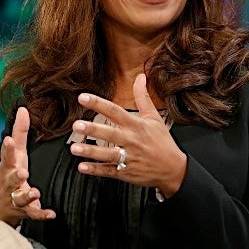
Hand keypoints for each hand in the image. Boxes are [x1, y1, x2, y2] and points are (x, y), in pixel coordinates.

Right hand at [0, 106, 55, 225]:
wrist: (0, 207)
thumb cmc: (10, 173)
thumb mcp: (15, 153)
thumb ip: (20, 132)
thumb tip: (23, 108)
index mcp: (8, 166)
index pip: (7, 156)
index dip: (8, 148)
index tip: (9, 140)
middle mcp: (10, 182)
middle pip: (11, 179)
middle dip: (16, 176)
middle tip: (22, 172)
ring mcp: (16, 198)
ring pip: (21, 198)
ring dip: (28, 195)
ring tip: (35, 192)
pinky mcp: (25, 211)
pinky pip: (34, 213)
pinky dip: (42, 214)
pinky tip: (51, 214)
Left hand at [70, 73, 186, 197]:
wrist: (173, 169)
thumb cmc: (162, 142)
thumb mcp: (154, 117)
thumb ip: (143, 97)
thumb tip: (140, 77)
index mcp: (135, 125)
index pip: (115, 111)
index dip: (98, 104)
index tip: (83, 98)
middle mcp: (130, 140)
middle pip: (109, 134)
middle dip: (92, 129)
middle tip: (77, 125)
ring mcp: (128, 158)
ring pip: (107, 154)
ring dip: (90, 151)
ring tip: (75, 148)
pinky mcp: (125, 172)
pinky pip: (108, 171)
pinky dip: (95, 170)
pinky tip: (82, 167)